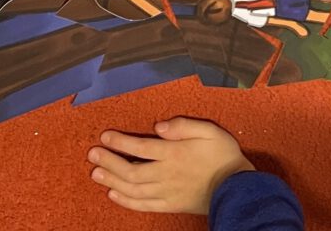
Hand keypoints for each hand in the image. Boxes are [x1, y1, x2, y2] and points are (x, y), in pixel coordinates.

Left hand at [88, 117, 254, 213]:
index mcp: (174, 153)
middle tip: (92, 154)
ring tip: (96, 173)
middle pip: (131, 170)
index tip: (104, 136)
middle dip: (109, 162)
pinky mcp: (170, 205)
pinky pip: (143, 205)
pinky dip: (126, 200)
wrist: (237, 189)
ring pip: (133, 189)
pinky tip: (114, 194)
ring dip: (112, 181)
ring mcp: (167, 192)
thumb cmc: (223, 155)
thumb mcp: (209, 131)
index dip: (120, 142)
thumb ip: (184, 126)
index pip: (141, 147)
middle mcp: (166, 174)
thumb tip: (159, 126)